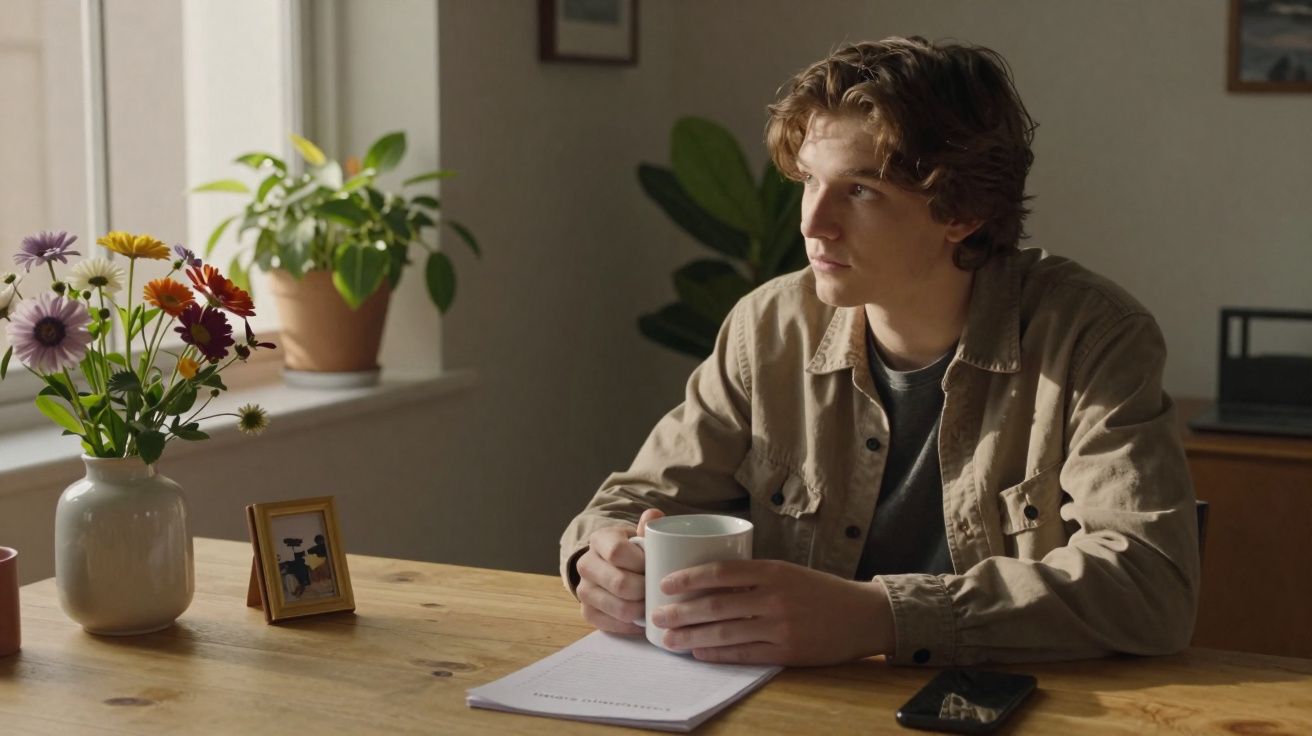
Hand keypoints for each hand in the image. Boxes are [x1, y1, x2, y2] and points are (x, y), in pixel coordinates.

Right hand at [575, 509, 664, 634]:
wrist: (611, 567)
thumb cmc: (633, 551)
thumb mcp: (639, 535)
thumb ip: (648, 526)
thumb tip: (654, 516)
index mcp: (599, 540)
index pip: (618, 552)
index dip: (642, 563)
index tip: (656, 566)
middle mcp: (586, 564)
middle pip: (620, 583)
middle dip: (646, 590)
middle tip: (660, 590)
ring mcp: (584, 590)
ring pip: (619, 608)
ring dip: (642, 609)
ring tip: (655, 604)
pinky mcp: (587, 612)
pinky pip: (612, 625)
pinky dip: (632, 625)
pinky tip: (643, 618)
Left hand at [649, 559, 894, 665]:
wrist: (862, 616)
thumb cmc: (820, 591)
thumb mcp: (787, 572)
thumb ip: (753, 575)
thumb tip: (707, 580)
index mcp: (772, 571)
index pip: (721, 571)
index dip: (689, 578)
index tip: (665, 584)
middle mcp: (774, 596)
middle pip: (716, 604)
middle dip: (680, 612)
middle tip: (655, 616)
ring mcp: (780, 626)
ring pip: (725, 632)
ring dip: (692, 636)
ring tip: (669, 639)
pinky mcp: (787, 651)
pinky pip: (744, 654)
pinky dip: (718, 654)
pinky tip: (699, 653)